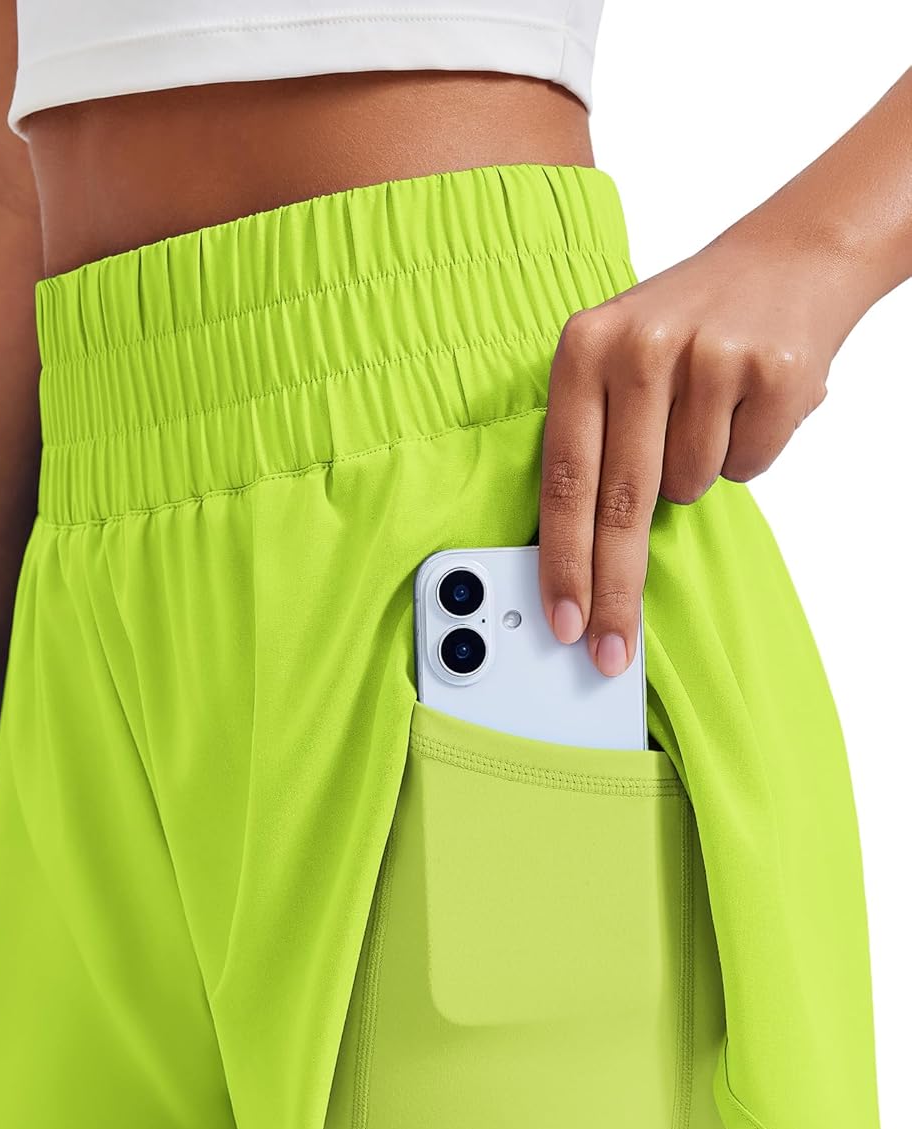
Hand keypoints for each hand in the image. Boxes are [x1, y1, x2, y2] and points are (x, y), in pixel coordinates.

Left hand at [537, 226, 853, 674]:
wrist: (790, 256)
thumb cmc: (687, 328)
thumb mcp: (615, 359)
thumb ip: (589, 437)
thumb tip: (573, 556)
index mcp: (583, 348)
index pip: (564, 479)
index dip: (562, 560)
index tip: (561, 620)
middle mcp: (639, 347)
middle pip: (620, 503)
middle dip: (614, 587)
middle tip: (609, 648)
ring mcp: (708, 356)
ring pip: (690, 486)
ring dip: (698, 475)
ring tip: (707, 417)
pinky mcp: (770, 371)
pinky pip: (746, 466)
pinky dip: (747, 452)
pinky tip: (747, 406)